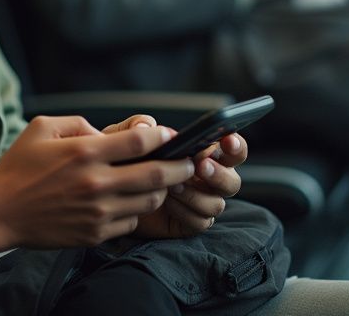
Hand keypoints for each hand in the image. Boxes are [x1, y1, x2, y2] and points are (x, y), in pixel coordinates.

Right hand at [0, 115, 194, 250]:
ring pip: (150, 200)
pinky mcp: (95, 234)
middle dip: (181, 166)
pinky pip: (132, 222)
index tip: (168, 136)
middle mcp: (96, 182)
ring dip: (160, 190)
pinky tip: (128, 201)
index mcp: (85, 152)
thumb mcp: (43, 128)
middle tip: (188, 162)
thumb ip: (80, 123)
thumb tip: (110, 131)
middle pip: (157, 174)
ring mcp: (98, 211)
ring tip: (159, 182)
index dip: (162, 136)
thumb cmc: (19, 167)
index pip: (140, 141)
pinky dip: (136, 210)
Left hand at [105, 116, 247, 239]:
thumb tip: (146, 126)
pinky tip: (167, 201)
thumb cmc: (125, 159)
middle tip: (199, 166)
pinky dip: (186, 211)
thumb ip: (137, 126)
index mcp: (205, 154)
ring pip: (217, 204)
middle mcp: (209, 180)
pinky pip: (200, 221)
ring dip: (196, 194)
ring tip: (173, 185)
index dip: (236, 146)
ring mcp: (201, 202)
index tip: (227, 141)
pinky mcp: (190, 222)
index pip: (233, 150)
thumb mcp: (125, 137)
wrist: (112, 194)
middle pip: (233, 181)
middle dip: (219, 174)